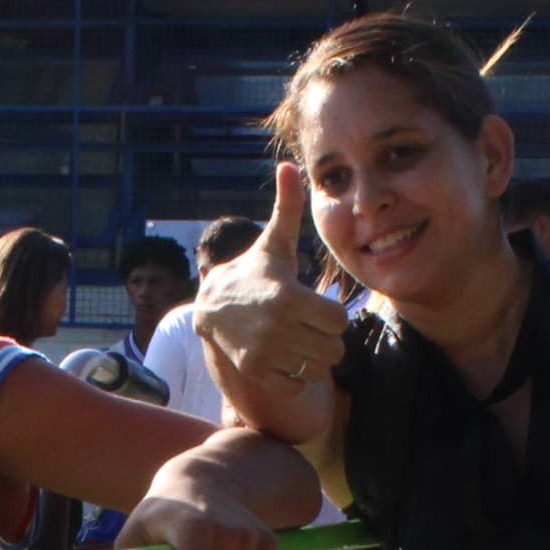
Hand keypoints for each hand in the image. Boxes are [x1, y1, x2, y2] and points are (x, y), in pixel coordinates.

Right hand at [188, 167, 351, 434]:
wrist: (210, 307)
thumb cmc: (254, 273)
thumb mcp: (273, 243)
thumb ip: (287, 208)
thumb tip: (288, 165)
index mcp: (289, 298)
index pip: (339, 321)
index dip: (332, 315)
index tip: (317, 307)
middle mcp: (278, 329)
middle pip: (333, 348)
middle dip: (325, 339)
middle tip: (309, 327)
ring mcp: (266, 353)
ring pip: (318, 368)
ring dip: (313, 358)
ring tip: (298, 340)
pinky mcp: (256, 372)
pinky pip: (297, 385)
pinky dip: (296, 375)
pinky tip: (284, 356)